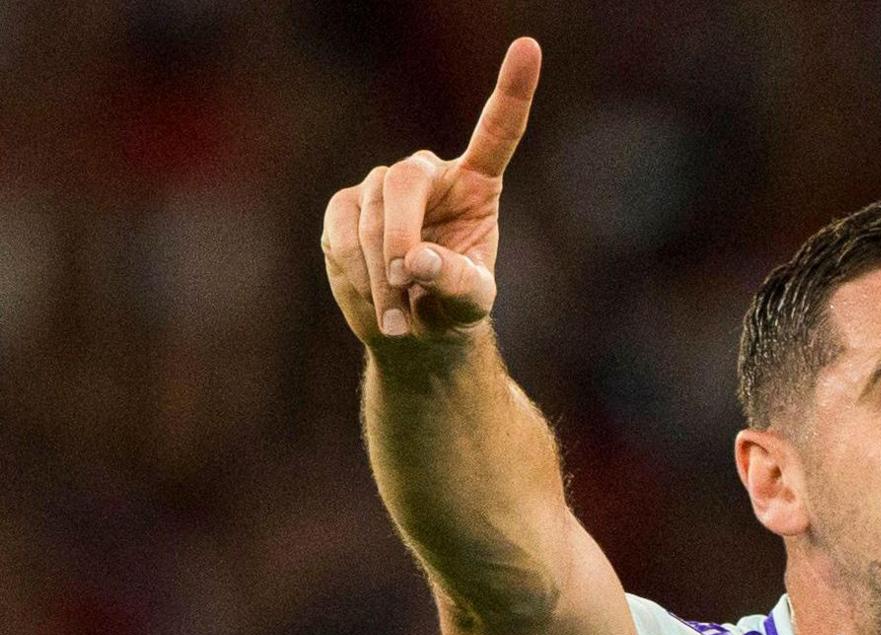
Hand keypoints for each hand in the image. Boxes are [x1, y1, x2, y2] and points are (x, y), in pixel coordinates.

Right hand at [321, 37, 540, 349]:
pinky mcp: (345, 208)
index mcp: (476, 184)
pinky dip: (357, 272)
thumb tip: (414, 259)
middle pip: (405, 181)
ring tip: (399, 317)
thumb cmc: (454, 307)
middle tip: (406, 278)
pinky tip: (379, 304)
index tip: (528, 46)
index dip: (512, 90)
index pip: (497, 131)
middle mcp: (428, 175)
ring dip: (379, 272)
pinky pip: (342, 231)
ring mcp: (381, 187)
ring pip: (369, 213)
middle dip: (399, 233)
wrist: (415, 330)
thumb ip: (456, 280)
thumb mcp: (471, 301)